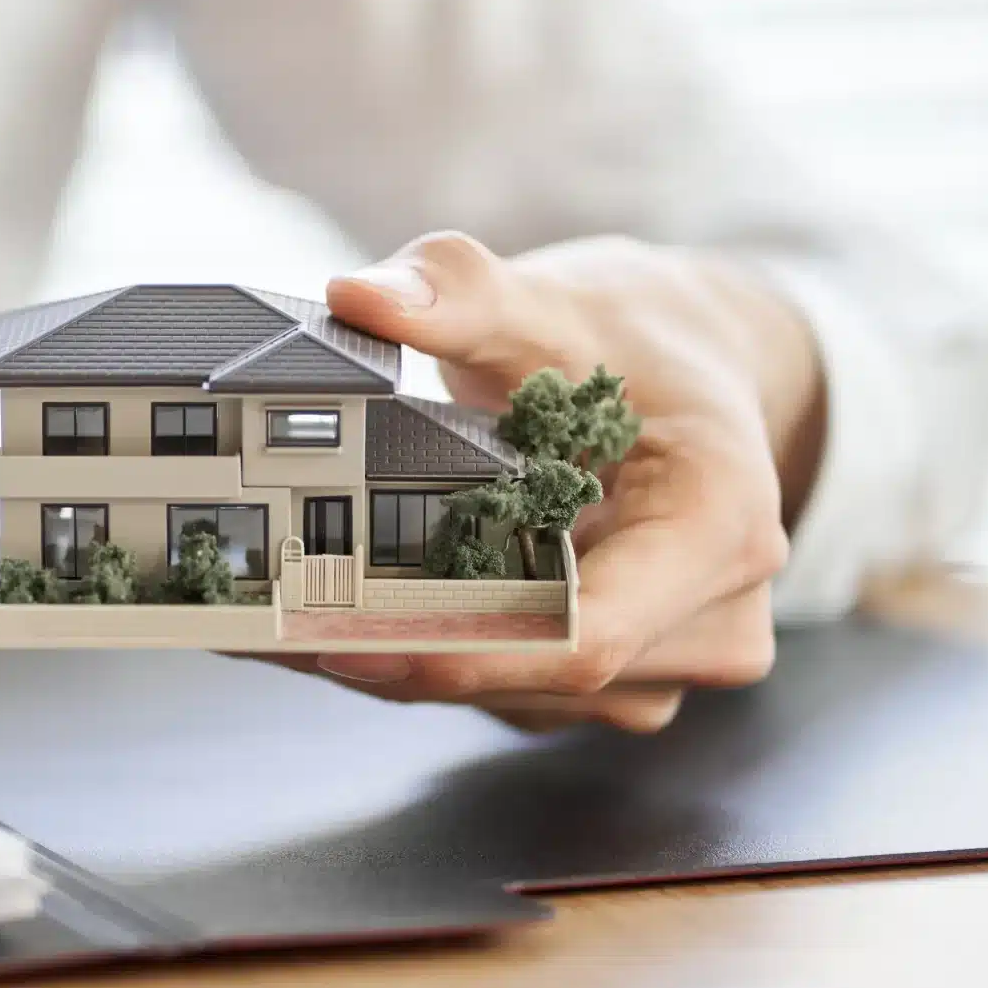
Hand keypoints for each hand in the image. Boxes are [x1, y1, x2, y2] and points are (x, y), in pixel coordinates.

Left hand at [300, 232, 824, 731]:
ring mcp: (671, 659)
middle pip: (540, 675)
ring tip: (287, 616)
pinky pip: (516, 687)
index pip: (588, 635)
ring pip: (517, 694)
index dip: (463, 649)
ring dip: (404, 664)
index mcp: (720, 527)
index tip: (348, 642)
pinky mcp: (621, 678)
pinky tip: (350, 616)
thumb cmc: (627, 336)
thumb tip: (357, 296)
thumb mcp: (546, 299)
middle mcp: (715, 613)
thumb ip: (455, 293)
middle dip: (403, 654)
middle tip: (267, 623)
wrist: (687, 369)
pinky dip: (432, 656)